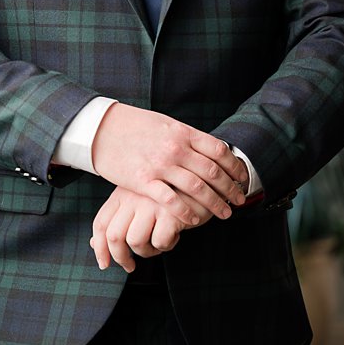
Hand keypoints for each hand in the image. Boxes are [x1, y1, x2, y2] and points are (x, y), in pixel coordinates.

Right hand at [91, 102, 249, 225]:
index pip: (219, 151)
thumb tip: (206, 149)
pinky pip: (170, 200)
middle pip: (212, 172)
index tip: (242, 178)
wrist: (101, 128)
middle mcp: (175, 148)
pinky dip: (185, 212)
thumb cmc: (133, 125)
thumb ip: (186, 137)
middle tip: (239, 200)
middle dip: (230, 189)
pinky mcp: (143, 180)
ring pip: (196, 187)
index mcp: (182, 132)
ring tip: (224, 214)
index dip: (235, 167)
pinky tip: (193, 220)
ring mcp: (159, 164)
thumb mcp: (164, 124)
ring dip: (214, 203)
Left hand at [91, 185, 188, 272]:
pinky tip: (175, 236)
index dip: (99, 247)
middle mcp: (134, 196)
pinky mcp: (170, 212)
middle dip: (121, 257)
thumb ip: (119, 218)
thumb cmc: (170, 193)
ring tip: (159, 245)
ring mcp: (151, 203)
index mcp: (123, 192)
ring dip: (147, 252)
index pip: (101, 222)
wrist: (203, 181)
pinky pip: (159, 242)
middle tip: (130, 266)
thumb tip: (94, 242)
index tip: (104, 264)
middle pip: (114, 235)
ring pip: (135, 241)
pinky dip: (167, 246)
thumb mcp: (140, 201)